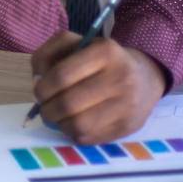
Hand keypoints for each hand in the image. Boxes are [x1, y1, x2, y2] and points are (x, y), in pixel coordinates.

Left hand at [29, 33, 167, 144]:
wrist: (145, 78)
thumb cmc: (103, 60)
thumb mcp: (78, 43)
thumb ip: (51, 54)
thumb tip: (37, 80)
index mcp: (105, 51)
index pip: (61, 75)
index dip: (43, 87)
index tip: (38, 90)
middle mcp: (120, 78)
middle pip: (68, 103)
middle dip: (47, 109)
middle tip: (45, 107)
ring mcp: (126, 105)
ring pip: (78, 125)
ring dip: (59, 124)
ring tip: (58, 116)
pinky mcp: (127, 127)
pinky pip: (89, 138)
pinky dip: (74, 133)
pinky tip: (75, 123)